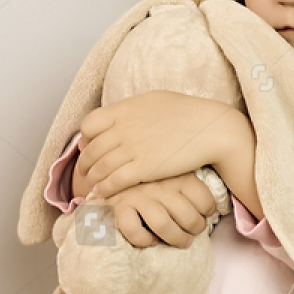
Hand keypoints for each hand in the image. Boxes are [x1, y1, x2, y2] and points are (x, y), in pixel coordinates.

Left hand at [79, 91, 235, 198]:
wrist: (210, 129)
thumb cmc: (187, 113)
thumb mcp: (153, 101)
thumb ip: (132, 110)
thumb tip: (120, 115)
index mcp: (125, 109)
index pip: (90, 125)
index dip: (85, 139)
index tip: (87, 147)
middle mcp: (124, 128)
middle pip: (91, 149)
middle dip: (84, 163)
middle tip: (83, 172)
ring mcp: (133, 148)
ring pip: (100, 167)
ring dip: (92, 178)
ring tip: (91, 185)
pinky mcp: (144, 168)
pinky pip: (115, 180)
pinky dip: (105, 188)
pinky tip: (103, 192)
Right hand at [96, 173, 219, 248]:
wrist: (108, 171)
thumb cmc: (148, 178)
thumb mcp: (173, 172)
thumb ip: (188, 185)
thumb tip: (211, 208)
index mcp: (177, 174)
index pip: (204, 199)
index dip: (208, 213)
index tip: (204, 216)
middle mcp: (159, 184)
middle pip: (187, 216)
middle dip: (195, 230)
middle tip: (192, 234)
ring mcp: (139, 195)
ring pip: (163, 225)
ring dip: (175, 239)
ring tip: (180, 242)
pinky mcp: (119, 207)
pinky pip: (134, 230)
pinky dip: (144, 240)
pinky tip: (150, 240)